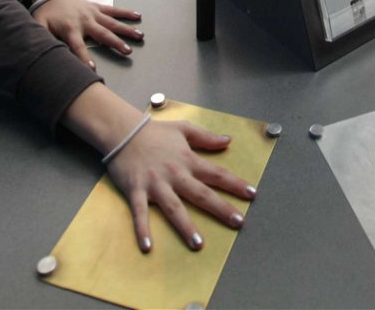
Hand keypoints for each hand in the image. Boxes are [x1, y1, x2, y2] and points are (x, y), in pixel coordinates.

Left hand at [31, 0, 142, 62]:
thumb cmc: (46, 13)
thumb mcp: (40, 26)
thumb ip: (43, 39)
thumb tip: (44, 53)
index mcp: (70, 29)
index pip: (78, 47)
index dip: (84, 58)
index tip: (92, 69)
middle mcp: (85, 21)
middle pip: (102, 34)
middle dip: (115, 43)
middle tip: (127, 51)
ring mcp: (93, 13)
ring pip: (112, 22)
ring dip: (126, 29)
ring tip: (139, 36)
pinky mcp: (97, 7)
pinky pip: (113, 10)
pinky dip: (125, 13)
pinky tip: (137, 16)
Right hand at [108, 117, 254, 253]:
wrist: (123, 131)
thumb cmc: (155, 131)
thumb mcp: (184, 129)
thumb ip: (206, 137)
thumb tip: (228, 140)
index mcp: (187, 160)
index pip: (216, 174)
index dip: (235, 184)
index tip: (252, 194)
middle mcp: (174, 174)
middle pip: (201, 194)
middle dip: (220, 208)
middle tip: (238, 222)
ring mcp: (155, 184)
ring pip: (174, 207)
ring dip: (186, 225)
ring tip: (198, 243)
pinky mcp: (136, 191)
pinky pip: (140, 213)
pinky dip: (143, 229)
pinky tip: (147, 246)